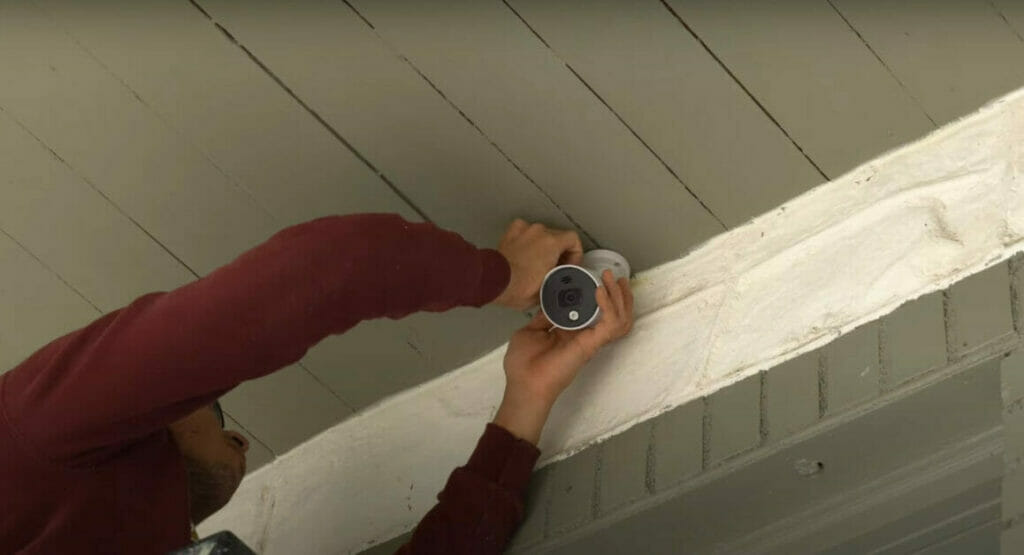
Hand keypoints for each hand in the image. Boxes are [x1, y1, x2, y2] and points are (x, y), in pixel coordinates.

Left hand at [493, 219, 583, 310]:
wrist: (494, 282)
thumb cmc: (518, 286)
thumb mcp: (549, 289)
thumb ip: (560, 281)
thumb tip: (562, 285)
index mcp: (552, 243)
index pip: (574, 239)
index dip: (575, 254)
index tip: (570, 264)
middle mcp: (538, 232)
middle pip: (557, 236)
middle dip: (558, 252)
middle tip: (555, 267)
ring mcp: (523, 231)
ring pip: (540, 234)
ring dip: (542, 246)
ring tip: (539, 262)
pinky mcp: (510, 234)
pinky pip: (524, 233)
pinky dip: (527, 241)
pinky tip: (526, 252)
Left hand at [493, 270, 633, 443]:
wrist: (523, 383)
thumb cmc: (523, 363)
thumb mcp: (530, 331)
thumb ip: (543, 318)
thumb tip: (550, 302)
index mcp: (571, 332)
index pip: (594, 311)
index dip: (601, 295)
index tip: (598, 276)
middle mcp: (585, 335)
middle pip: (615, 314)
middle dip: (619, 294)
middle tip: (615, 276)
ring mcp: (591, 340)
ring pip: (620, 319)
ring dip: (620, 297)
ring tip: (613, 280)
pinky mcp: (592, 344)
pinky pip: (610, 324)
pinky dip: (608, 305)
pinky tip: (599, 291)